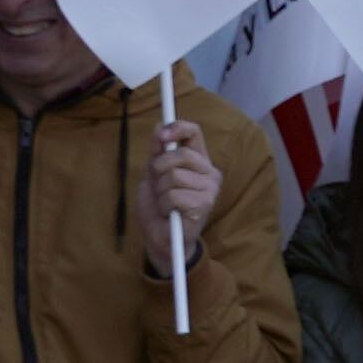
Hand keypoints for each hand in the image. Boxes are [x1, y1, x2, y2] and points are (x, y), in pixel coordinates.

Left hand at [134, 118, 218, 271]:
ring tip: (165, 203)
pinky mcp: (205, 205)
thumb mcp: (152, 174)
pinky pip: (174, 195)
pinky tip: (170, 213)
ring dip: (160, 192)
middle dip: (160, 169)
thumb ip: (157, 151)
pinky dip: (164, 205)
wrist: (160, 236)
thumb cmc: (159, 205)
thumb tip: (160, 127)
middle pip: (181, 154)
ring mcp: (210, 189)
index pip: (194, 132)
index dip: (177, 128)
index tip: (161, 136)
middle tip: (158, 185)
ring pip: (174, 176)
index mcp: (198, 160)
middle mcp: (209, 172)